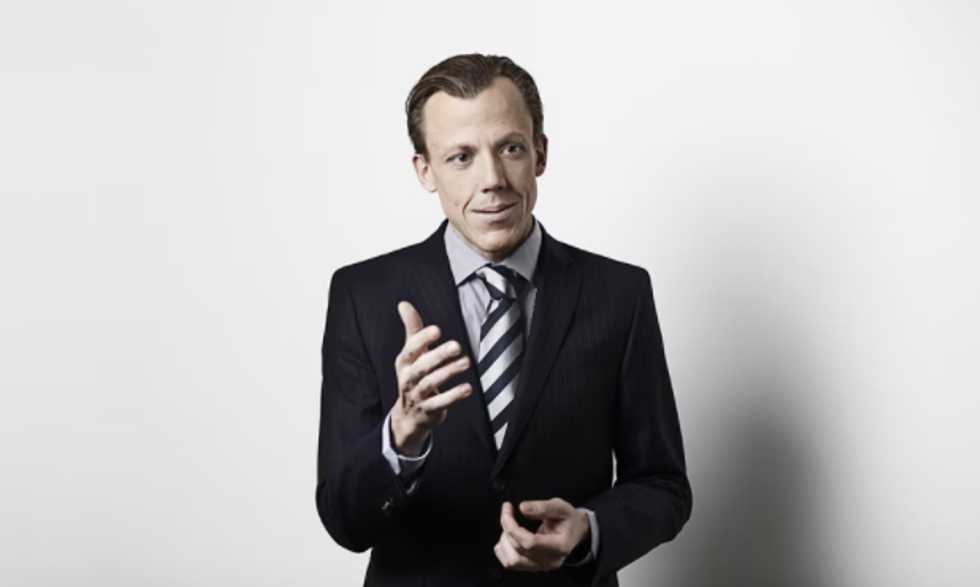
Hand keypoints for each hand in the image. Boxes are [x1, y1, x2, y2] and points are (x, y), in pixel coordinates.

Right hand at [390, 301, 472, 454]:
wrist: (409, 415)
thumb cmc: (413, 376)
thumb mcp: (411, 354)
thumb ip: (412, 329)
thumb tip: (403, 304)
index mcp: (404, 362)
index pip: (411, 349)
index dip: (422, 339)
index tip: (437, 330)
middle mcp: (408, 378)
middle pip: (422, 366)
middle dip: (439, 355)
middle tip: (457, 346)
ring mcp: (417, 395)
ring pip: (431, 383)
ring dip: (449, 372)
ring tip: (466, 362)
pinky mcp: (428, 410)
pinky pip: (440, 404)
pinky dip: (453, 396)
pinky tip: (467, 388)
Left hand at [493, 498, 589, 571]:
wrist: (574, 531)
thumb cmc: (568, 519)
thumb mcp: (560, 507)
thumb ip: (543, 507)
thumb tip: (522, 508)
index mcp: (559, 546)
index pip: (530, 542)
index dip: (513, 526)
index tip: (508, 508)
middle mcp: (550, 561)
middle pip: (519, 549)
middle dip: (507, 528)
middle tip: (508, 512)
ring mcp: (541, 566)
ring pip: (512, 560)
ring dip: (505, 541)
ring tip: (511, 526)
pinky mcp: (532, 567)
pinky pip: (511, 564)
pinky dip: (504, 550)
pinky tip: (509, 537)